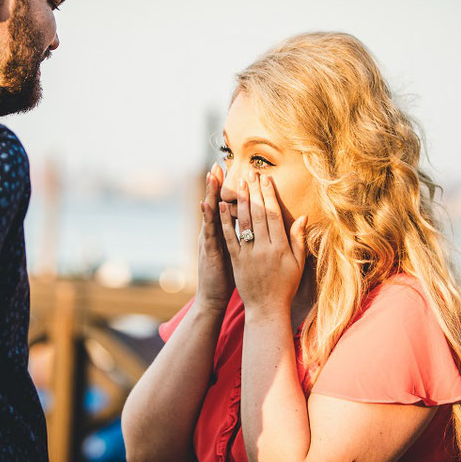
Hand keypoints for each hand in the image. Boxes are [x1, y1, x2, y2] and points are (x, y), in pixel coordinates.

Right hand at [197, 163, 234, 311]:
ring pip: (211, 213)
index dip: (231, 190)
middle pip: (217, 204)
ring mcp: (210, 241)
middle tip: (218, 164)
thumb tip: (253, 225)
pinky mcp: (209, 251)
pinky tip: (207, 204)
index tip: (234, 171)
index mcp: (224, 233)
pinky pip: (209, 231)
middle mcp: (215, 233)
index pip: (228, 207)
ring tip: (211, 175)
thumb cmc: (229, 277)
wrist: (213, 297)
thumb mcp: (237, 254)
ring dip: (211, 194)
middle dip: (218, 184)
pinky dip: (208, 217)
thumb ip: (244, 239)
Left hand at [218, 171, 307, 317]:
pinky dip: (225, 220)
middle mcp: (264, 248)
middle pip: (258, 214)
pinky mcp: (236, 260)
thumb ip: (299, 239)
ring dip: (240, 201)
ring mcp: (249, 254)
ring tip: (238, 183)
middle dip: (254, 192)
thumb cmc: (285, 286)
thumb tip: (303, 217)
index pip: (274, 215)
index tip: (265, 179)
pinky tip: (220, 206)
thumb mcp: (298, 263)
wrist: (266, 308)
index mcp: (281, 247)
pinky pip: (230, 237)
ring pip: (243, 222)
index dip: (269, 195)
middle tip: (250, 173)